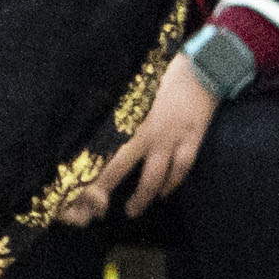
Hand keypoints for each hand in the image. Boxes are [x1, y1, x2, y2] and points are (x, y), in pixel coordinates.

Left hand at [101, 65, 217, 215]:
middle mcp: (146, 134)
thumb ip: (117, 112)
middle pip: (120, 169)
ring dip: (142, 197)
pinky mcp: (192, 141)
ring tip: (133, 210)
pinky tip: (164, 192)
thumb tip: (93, 127)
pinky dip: (171, 183)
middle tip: (98, 211)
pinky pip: (180, 169)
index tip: (76, 187)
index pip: (101, 150)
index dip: (88, 170)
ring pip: (154, 178)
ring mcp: (171, 140)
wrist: (202, 68)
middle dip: (107, 192)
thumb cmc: (162, 74)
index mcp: (126, 120)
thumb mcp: (132, 91)